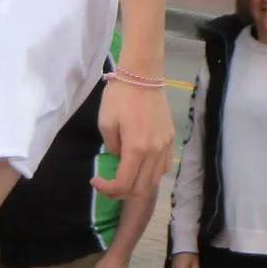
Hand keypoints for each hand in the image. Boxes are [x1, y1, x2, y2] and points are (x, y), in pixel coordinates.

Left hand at [93, 78, 173, 202]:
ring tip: (123, 176)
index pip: (124, 184)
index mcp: (136, 149)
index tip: (95, 180)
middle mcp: (154, 152)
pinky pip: (164, 167)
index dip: (108, 189)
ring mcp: (166, 146)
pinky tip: (140, 167)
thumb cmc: (120, 97)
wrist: (143, 76)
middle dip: (121, 192)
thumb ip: (111, 147)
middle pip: (140, 188)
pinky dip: (151, 174)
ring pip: (154, 180)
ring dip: (137, 184)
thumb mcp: (105, 123)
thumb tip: (118, 157)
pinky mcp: (171, 139)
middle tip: (107, 183)